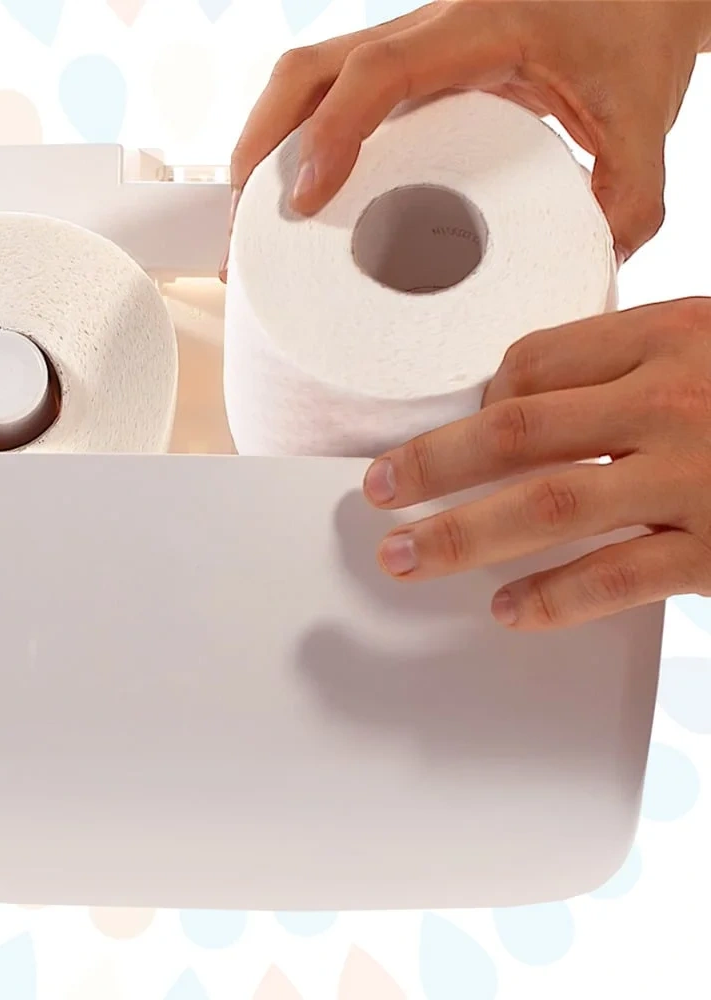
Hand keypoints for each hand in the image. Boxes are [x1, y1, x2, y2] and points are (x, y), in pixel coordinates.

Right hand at [223, 0, 710, 278]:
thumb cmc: (637, 30)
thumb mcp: (646, 115)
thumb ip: (631, 197)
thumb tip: (586, 269)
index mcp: (481, 25)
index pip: (377, 70)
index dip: (330, 132)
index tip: (303, 200)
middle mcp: (429, 30)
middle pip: (308, 70)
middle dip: (260, 146)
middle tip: (242, 229)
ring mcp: (408, 50)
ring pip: (304, 80)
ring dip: (263, 146)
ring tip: (248, 225)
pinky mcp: (404, 74)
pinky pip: (326, 97)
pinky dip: (292, 145)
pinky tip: (287, 200)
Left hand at [362, 298, 710, 628]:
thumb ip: (639, 366)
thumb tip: (533, 398)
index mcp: (668, 338)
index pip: (535, 363)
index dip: (478, 400)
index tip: (448, 433)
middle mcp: (672, 402)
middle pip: (517, 430)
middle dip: (431, 464)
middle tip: (378, 490)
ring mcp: (695, 477)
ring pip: (547, 504)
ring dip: (460, 536)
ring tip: (404, 557)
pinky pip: (616, 575)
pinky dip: (554, 596)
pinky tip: (508, 608)